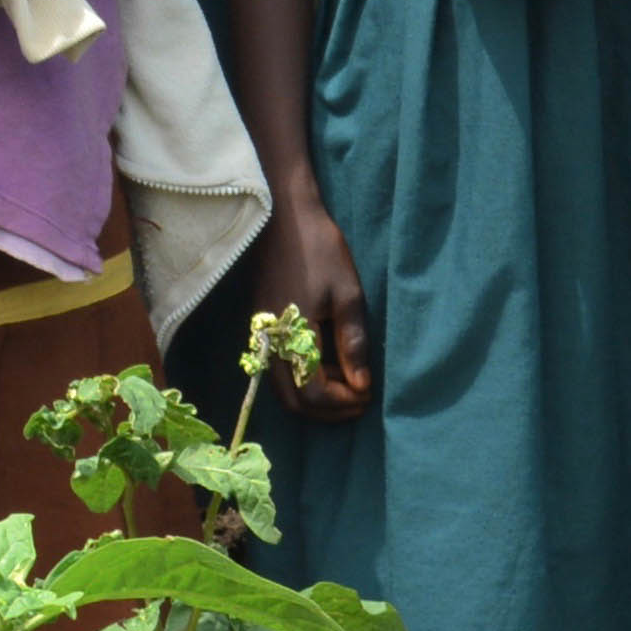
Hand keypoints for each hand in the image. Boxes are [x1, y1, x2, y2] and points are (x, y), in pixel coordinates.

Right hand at [253, 204, 375, 419]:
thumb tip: (361, 384)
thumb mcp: (346, 294)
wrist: (282, 220)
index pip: (313, 393)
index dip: (343, 403)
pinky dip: (304, 382)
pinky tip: (329, 368)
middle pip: (295, 402)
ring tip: (349, 386)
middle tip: (361, 400)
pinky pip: (280, 374)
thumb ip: (352, 342)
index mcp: (292, 337)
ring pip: (284, 392)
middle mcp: (269, 346)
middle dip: (329, 410)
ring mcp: (261, 340)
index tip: (368, 395)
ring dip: (316, 399)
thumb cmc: (319, 251)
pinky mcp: (261, 332)